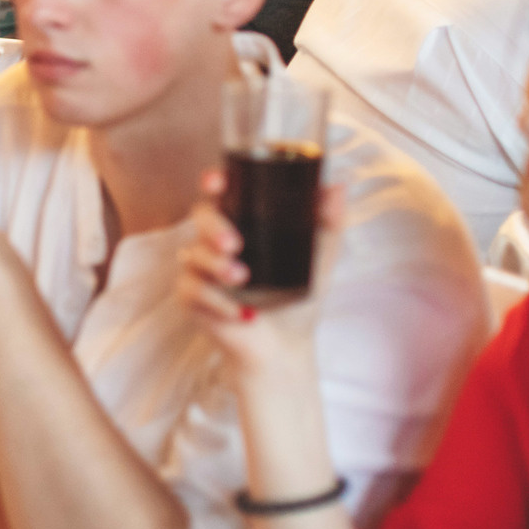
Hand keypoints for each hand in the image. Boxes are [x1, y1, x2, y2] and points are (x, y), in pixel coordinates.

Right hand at [178, 169, 344, 372]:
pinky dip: (216, 300)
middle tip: (234, 244)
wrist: (286, 346)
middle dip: (213, 227)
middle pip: (200, 217)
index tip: (217, 182)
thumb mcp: (320, 257)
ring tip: (241, 279)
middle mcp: (216, 242)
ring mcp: (200, 268)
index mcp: (242, 223)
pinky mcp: (191, 297)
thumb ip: (330, 221)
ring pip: (192, 253)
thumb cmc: (298, 298)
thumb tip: (338, 184)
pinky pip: (190, 288)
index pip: (220, 194)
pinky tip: (240, 313)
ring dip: (215, 265)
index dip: (213, 182)